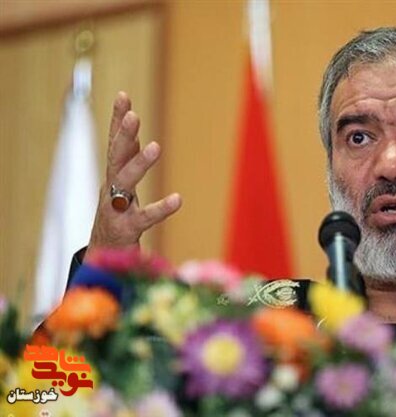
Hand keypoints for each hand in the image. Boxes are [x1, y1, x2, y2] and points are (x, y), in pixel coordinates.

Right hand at [87, 92, 181, 253]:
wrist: (104, 254)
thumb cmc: (116, 215)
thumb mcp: (121, 185)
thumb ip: (127, 160)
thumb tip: (133, 133)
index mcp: (113, 175)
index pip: (115, 143)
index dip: (117, 120)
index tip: (123, 95)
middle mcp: (111, 188)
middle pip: (115, 157)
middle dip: (123, 135)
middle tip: (134, 116)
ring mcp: (116, 208)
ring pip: (125, 182)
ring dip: (139, 163)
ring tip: (155, 146)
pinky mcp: (127, 229)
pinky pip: (145, 217)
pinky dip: (161, 208)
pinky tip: (177, 199)